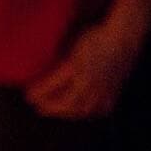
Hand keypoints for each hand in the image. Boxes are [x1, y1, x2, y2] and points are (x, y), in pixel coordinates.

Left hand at [26, 19, 140, 117]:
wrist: (123, 39)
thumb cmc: (94, 37)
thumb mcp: (72, 46)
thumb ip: (58, 60)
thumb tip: (40, 70)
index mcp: (75, 67)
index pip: (52, 86)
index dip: (39, 93)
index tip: (27, 95)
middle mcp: (89, 81)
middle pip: (66, 103)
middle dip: (49, 107)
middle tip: (36, 105)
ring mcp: (102, 89)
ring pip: (81, 109)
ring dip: (64, 112)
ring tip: (52, 110)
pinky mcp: (112, 93)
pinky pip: (97, 110)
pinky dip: (83, 112)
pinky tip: (75, 111)